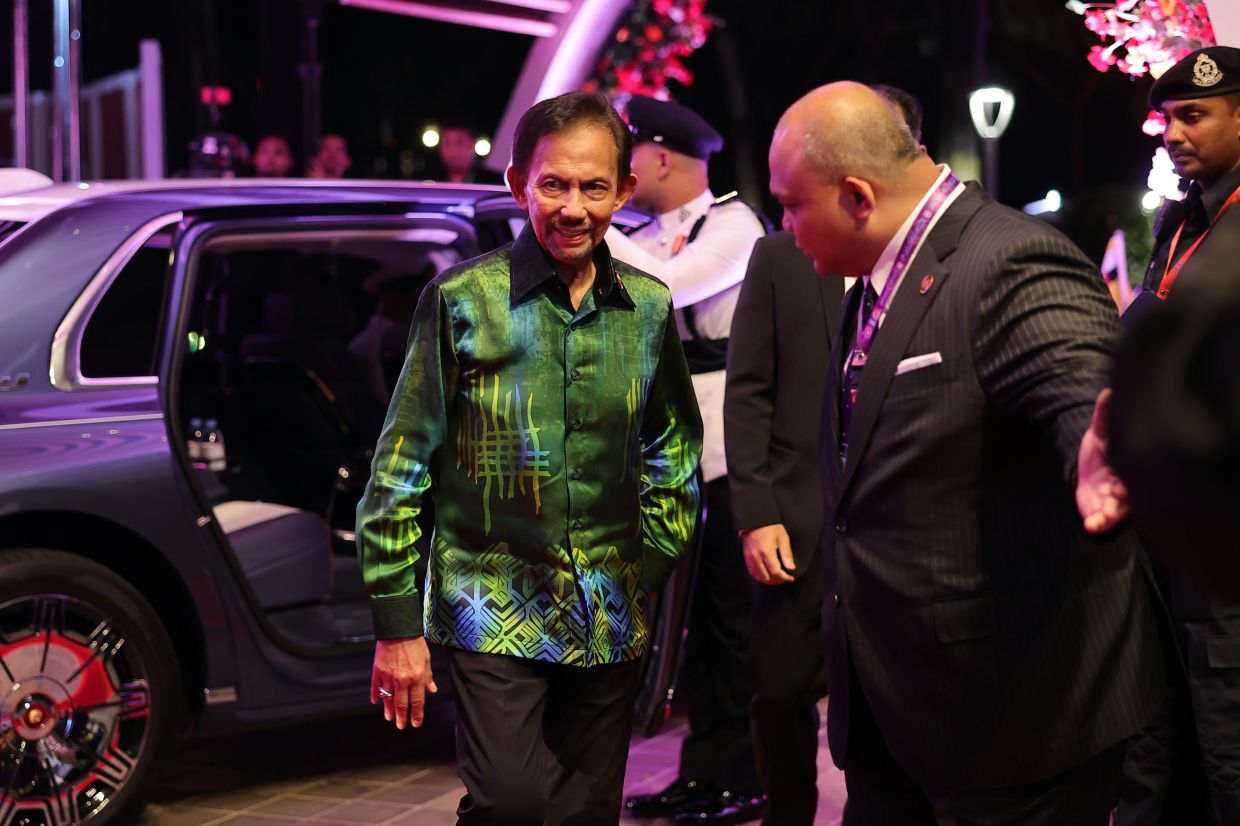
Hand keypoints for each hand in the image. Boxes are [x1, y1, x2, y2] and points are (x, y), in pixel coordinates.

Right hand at [371, 637, 437, 729]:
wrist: (398, 630)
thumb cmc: (415, 643)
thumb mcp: (426, 660)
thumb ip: (428, 677)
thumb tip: (432, 690)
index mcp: (417, 678)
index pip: (417, 702)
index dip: (417, 715)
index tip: (415, 724)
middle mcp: (403, 680)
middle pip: (402, 704)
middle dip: (402, 717)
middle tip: (400, 726)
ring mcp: (389, 677)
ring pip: (388, 699)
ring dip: (389, 710)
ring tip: (389, 718)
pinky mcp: (378, 671)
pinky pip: (376, 687)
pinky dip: (376, 695)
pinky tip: (376, 702)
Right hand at [741, 523, 795, 584]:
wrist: (755, 520)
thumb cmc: (770, 527)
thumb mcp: (783, 538)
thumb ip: (787, 554)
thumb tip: (791, 568)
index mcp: (766, 552)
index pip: (775, 572)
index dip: (784, 577)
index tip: (791, 578)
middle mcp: (756, 556)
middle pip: (766, 577)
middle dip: (777, 580)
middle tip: (785, 578)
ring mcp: (750, 557)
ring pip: (758, 577)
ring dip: (768, 580)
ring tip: (777, 578)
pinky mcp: (746, 557)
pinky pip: (752, 572)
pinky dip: (760, 577)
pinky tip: (767, 575)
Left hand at [1076, 388, 1129, 533]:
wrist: (1087, 478)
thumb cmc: (1101, 455)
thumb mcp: (1100, 434)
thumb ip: (1104, 416)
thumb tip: (1108, 391)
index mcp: (1131, 466)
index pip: (1139, 467)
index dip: (1138, 468)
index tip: (1132, 466)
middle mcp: (1128, 487)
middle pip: (1131, 492)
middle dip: (1123, 494)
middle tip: (1113, 493)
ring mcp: (1115, 502)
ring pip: (1117, 510)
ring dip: (1109, 514)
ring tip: (1100, 518)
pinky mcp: (1102, 514)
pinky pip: (1102, 522)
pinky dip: (1098, 524)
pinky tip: (1091, 525)